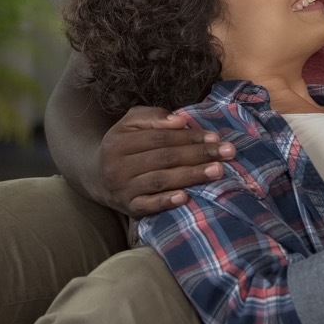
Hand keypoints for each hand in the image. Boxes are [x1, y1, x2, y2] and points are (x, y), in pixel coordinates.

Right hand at [99, 106, 234, 217]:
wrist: (95, 175)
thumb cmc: (123, 145)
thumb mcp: (131, 123)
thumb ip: (153, 116)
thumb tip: (180, 120)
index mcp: (120, 141)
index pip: (161, 138)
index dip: (189, 136)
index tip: (215, 137)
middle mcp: (119, 166)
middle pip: (165, 158)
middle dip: (199, 154)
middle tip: (227, 152)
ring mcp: (123, 189)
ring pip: (161, 181)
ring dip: (192, 176)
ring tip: (218, 171)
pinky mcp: (128, 208)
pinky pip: (148, 206)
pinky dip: (166, 202)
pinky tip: (186, 198)